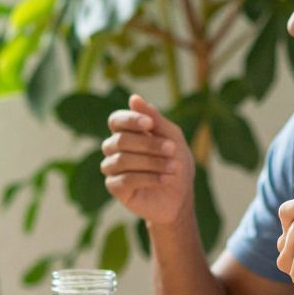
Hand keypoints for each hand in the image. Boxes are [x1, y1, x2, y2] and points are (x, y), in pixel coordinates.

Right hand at [102, 94, 194, 229]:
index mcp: (126, 132)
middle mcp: (115, 148)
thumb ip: (155, 118)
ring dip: (152, 162)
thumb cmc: (175, 161)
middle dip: (149, 144)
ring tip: (174, 167)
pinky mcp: (115, 187)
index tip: (150, 124)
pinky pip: (125, 179)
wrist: (180, 195)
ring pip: (122, 160)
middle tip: (172, 149)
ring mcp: (112, 168)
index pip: (116, 120)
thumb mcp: (172, 136)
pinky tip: (165, 179)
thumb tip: (133, 98)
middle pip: (120, 140)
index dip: (130, 120)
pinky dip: (148, 178)